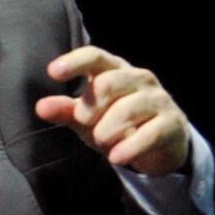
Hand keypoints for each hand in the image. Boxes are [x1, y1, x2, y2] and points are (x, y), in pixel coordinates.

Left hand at [35, 45, 190, 175]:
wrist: (159, 145)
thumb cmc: (116, 123)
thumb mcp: (87, 118)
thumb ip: (65, 111)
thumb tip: (41, 107)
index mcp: (114, 69)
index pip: (95, 56)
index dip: (75, 62)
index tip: (53, 72)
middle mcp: (138, 78)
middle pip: (108, 83)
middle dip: (90, 106)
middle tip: (84, 122)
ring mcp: (158, 99)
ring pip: (128, 109)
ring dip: (107, 130)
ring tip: (101, 142)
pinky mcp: (173, 123)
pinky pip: (150, 133)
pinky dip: (129, 147)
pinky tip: (116, 158)